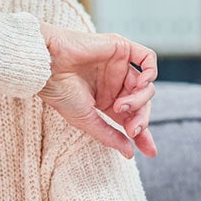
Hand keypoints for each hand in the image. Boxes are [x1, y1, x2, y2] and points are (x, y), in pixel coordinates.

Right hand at [37, 22, 157, 158]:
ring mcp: (119, 65)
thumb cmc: (61, 92)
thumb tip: (130, 153)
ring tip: (121, 106)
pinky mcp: (121, 48)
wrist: (49, 65)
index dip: (143, 134)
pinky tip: (142, 84)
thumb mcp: (86, 120)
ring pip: (146, 84)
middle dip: (141, 119)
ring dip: (140, 100)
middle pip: (142, 104)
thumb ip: (109, 135)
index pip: (131, 118)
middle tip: (132, 130)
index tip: (150, 152)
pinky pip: (147, 58)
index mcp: (105, 100)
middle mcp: (114, 83)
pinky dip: (151, 72)